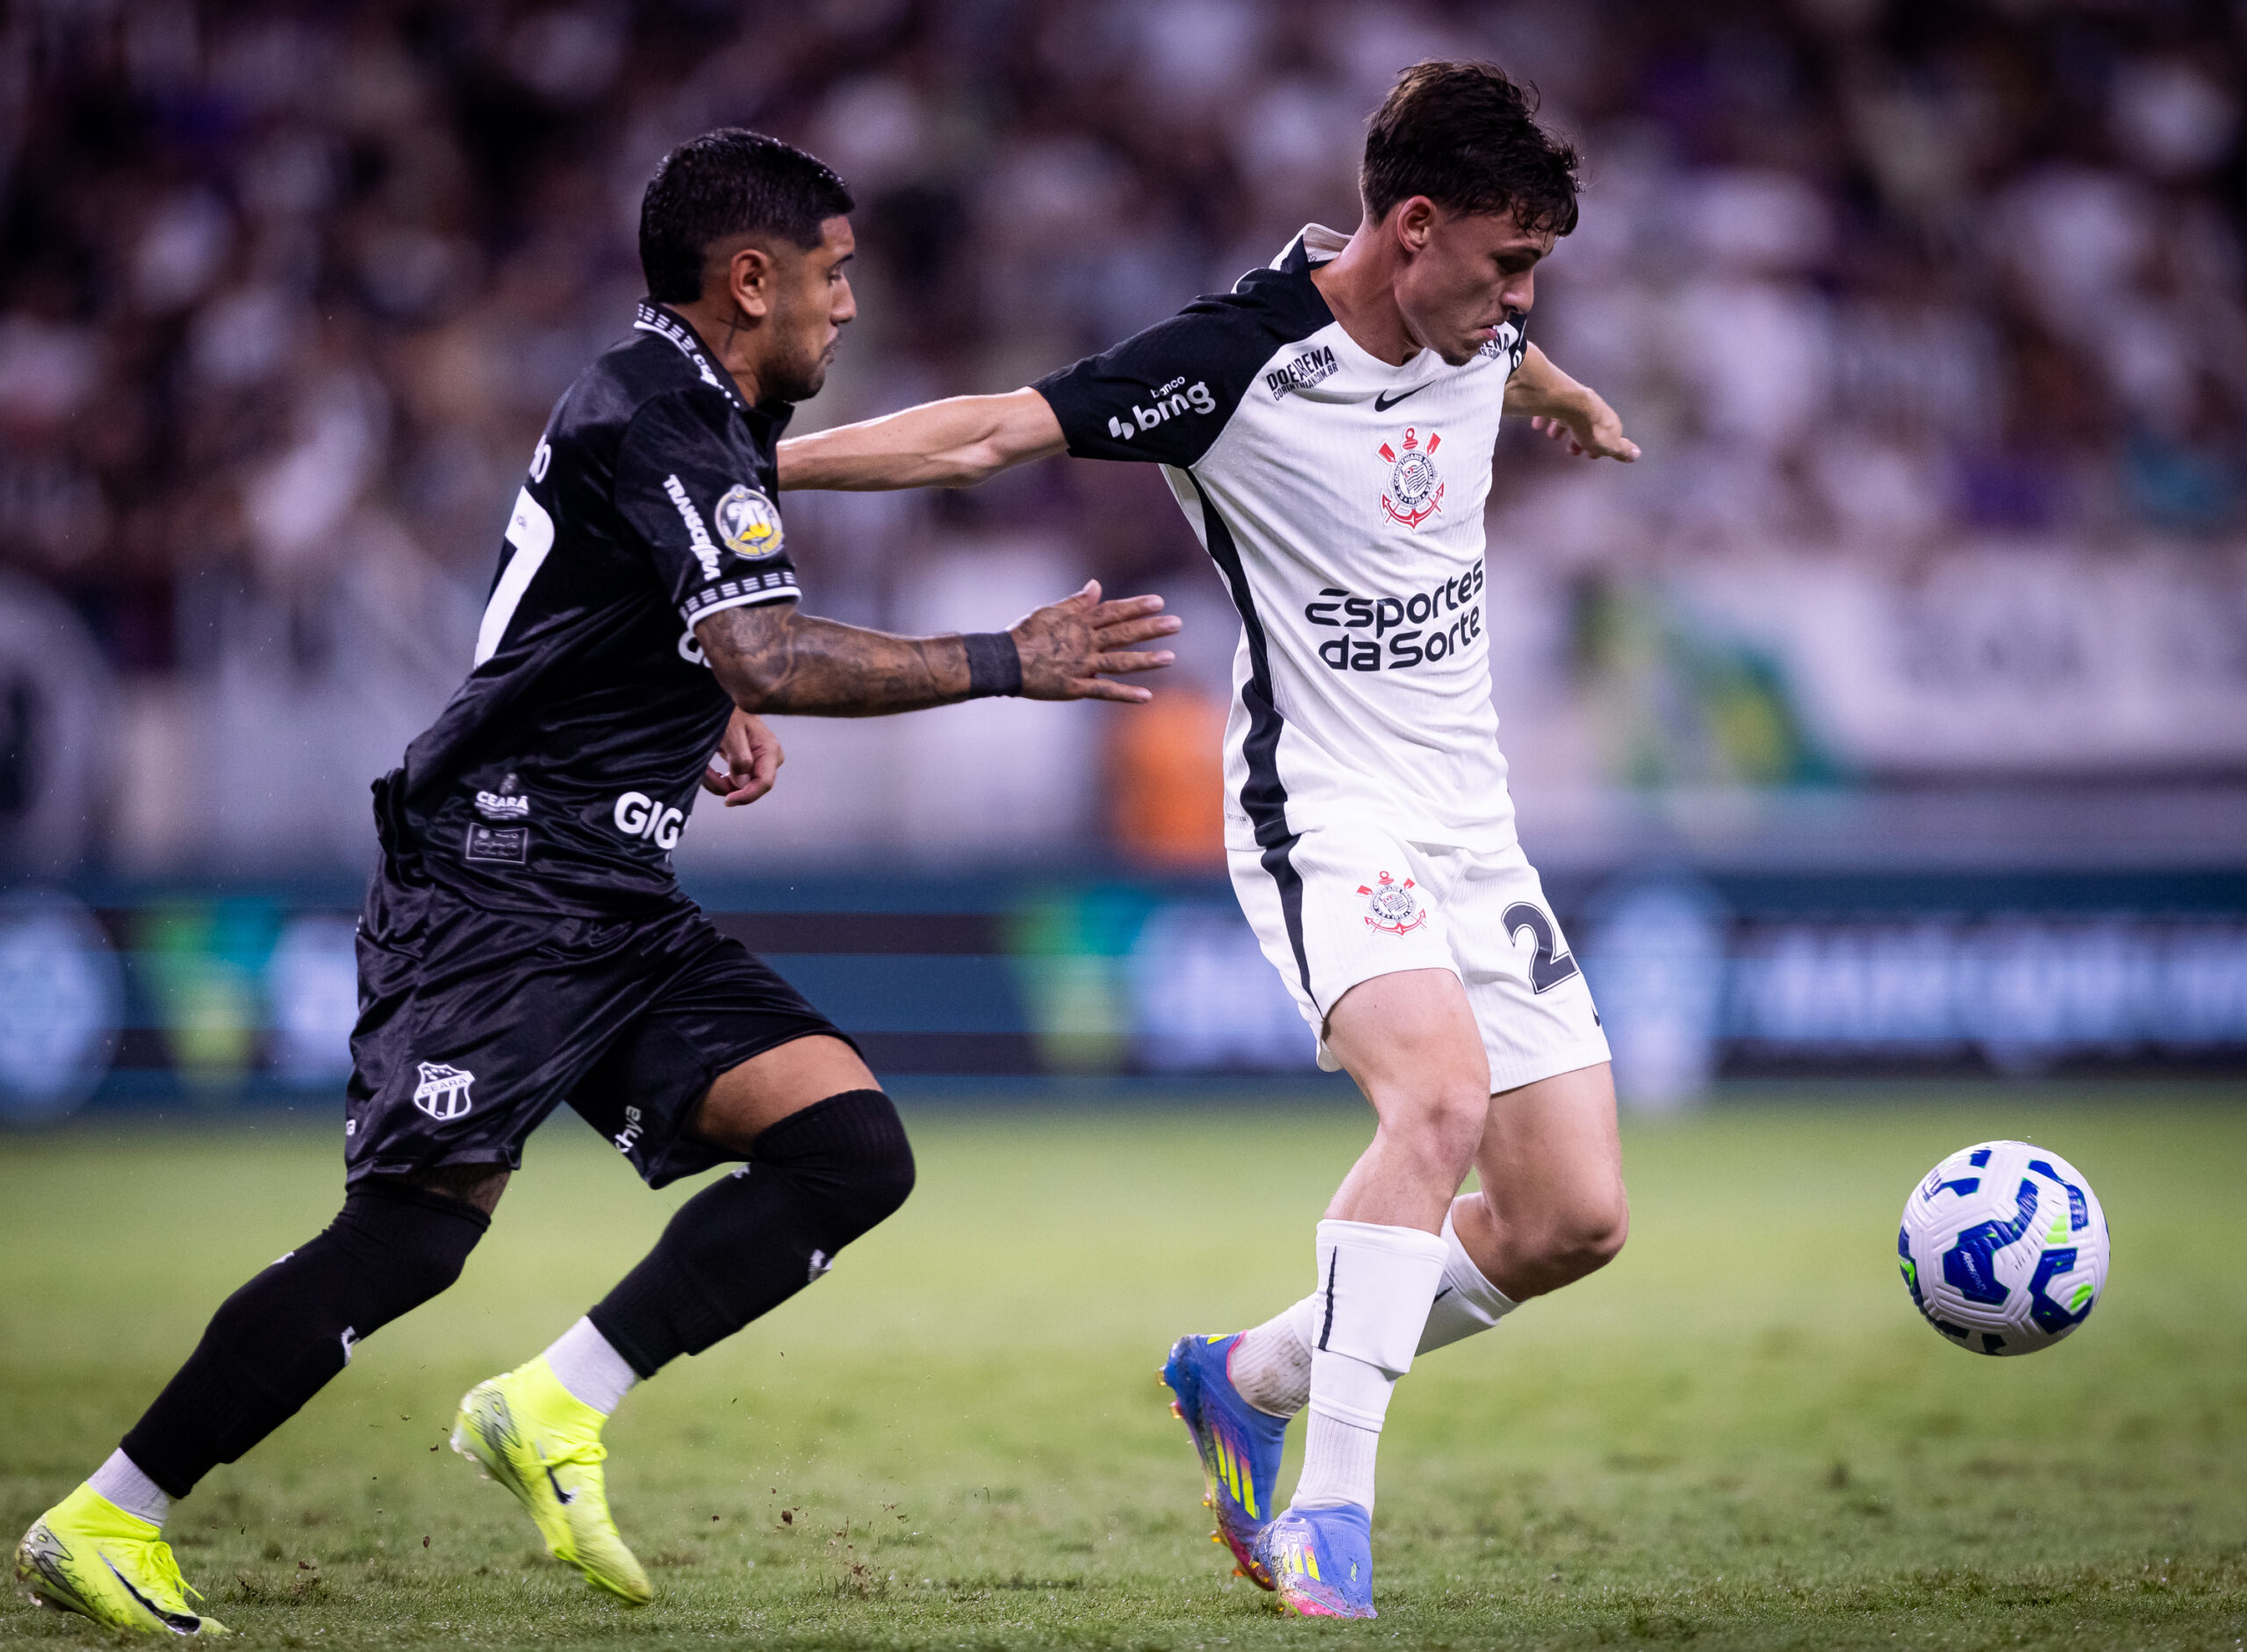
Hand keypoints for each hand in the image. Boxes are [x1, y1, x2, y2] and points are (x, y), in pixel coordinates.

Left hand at [701, 708, 783, 805]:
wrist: (720, 700)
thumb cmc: (727, 712)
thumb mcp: (731, 732)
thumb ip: (740, 758)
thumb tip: (742, 783)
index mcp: (769, 750)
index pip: (764, 783)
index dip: (746, 796)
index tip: (727, 800)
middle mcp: (769, 758)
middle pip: (751, 787)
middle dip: (726, 786)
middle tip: (706, 775)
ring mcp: (759, 761)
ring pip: (740, 787)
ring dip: (718, 783)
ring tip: (704, 769)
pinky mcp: (748, 763)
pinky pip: (734, 781)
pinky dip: (718, 780)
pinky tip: (707, 770)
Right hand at [1010, 581, 1180, 703]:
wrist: (1004, 661)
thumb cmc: (1025, 634)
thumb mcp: (1050, 611)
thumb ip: (1077, 601)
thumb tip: (1096, 585)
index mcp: (1079, 622)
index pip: (1114, 612)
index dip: (1137, 607)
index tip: (1159, 602)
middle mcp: (1085, 642)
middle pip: (1124, 634)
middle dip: (1152, 629)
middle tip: (1177, 624)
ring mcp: (1082, 666)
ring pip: (1120, 662)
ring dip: (1146, 660)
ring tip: (1171, 658)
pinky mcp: (1075, 687)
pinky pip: (1104, 691)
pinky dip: (1125, 694)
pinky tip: (1146, 696)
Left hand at [1531, 391, 1638, 460]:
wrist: (1569, 403)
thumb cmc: (1589, 427)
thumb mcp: (1608, 444)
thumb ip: (1621, 449)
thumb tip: (1637, 454)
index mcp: (1607, 419)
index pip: (1608, 433)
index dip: (1602, 445)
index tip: (1593, 455)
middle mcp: (1593, 408)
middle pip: (1587, 425)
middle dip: (1580, 438)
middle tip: (1572, 451)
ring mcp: (1574, 402)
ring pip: (1569, 416)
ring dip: (1562, 427)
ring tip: (1553, 437)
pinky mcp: (1556, 398)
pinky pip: (1550, 408)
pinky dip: (1545, 417)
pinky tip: (1538, 425)